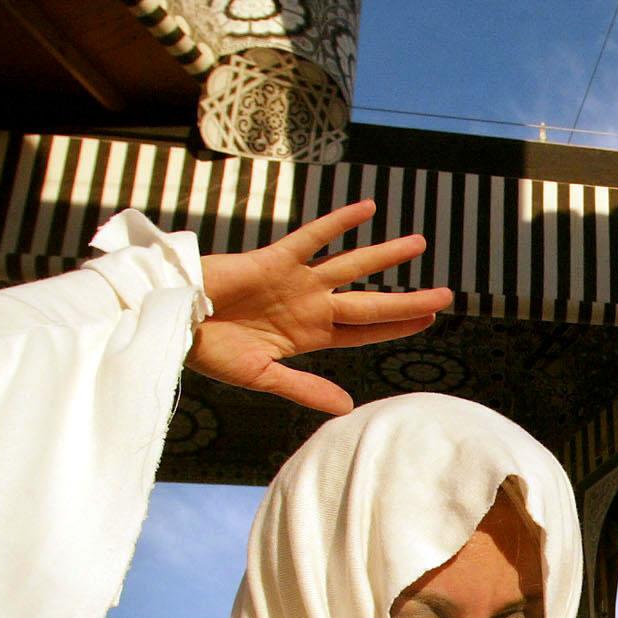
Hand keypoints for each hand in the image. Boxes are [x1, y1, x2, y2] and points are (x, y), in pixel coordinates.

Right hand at [190, 200, 453, 415]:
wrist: (170, 322)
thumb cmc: (208, 351)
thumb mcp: (261, 375)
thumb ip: (305, 388)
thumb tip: (348, 409)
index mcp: (309, 336)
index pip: (364, 332)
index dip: (397, 326)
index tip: (430, 320)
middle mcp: (309, 307)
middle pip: (370, 303)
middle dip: (407, 300)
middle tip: (447, 294)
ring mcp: (295, 281)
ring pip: (351, 266)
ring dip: (385, 256)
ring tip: (420, 244)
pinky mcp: (275, 259)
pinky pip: (314, 237)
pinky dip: (339, 223)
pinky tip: (368, 209)